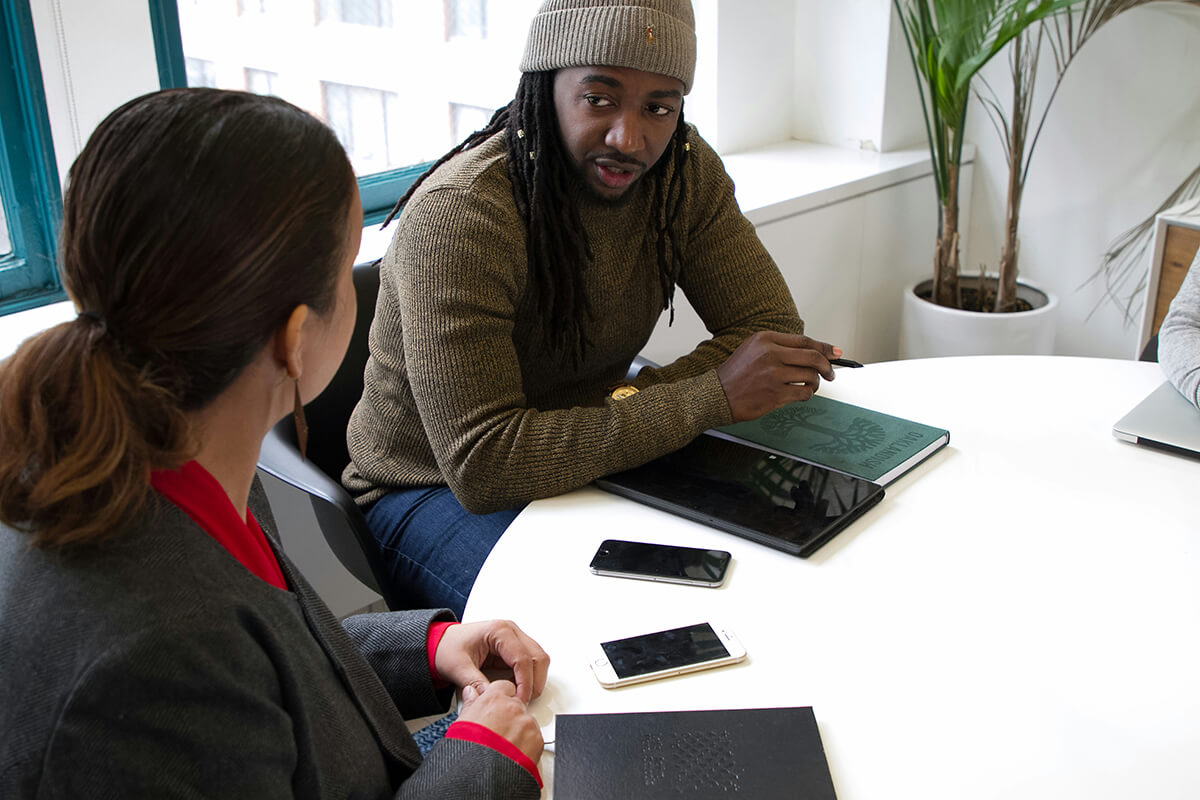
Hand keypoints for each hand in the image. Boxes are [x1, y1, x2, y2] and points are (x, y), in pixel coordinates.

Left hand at [434, 620, 548, 703]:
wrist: (440, 643)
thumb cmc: (447, 648)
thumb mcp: (458, 668)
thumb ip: (475, 684)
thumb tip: (492, 699)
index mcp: (499, 631)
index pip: (523, 658)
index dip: (525, 682)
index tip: (519, 700)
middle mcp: (511, 631)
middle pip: (537, 657)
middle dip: (534, 682)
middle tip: (522, 701)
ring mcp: (514, 638)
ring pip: (538, 660)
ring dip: (535, 680)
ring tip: (521, 697)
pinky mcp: (514, 648)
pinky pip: (531, 663)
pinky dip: (529, 678)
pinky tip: (518, 689)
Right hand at [458, 680, 543, 762]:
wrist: (481, 773)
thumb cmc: (469, 749)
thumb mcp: (462, 722)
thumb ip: (471, 703)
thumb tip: (471, 692)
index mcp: (494, 699)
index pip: (504, 687)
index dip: (500, 698)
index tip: (497, 708)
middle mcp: (513, 707)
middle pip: (517, 705)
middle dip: (510, 716)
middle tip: (499, 732)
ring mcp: (527, 722)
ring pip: (526, 721)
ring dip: (520, 730)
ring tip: (505, 747)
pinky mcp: (537, 739)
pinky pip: (535, 737)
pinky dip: (528, 744)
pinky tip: (514, 754)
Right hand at [716, 331, 841, 421]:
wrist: (716, 395)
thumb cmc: (735, 375)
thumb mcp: (752, 349)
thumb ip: (779, 347)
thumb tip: (811, 352)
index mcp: (765, 339)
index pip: (804, 341)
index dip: (823, 347)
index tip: (834, 352)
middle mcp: (770, 354)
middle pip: (813, 357)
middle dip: (827, 366)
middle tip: (831, 373)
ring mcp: (773, 374)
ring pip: (811, 376)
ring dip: (815, 383)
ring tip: (810, 385)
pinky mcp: (775, 394)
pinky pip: (803, 393)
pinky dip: (806, 395)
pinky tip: (800, 394)